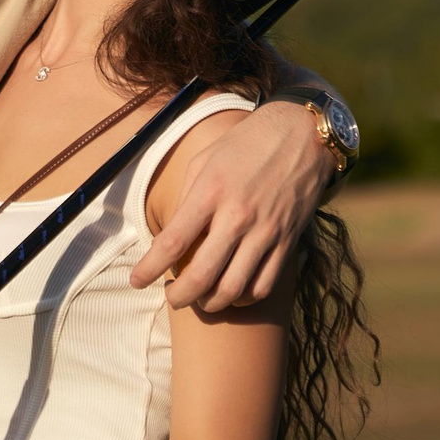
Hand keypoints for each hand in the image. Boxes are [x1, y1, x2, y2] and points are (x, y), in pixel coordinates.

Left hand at [129, 99, 330, 310]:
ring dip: (211, 304)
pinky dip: (244, 298)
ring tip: (200, 300)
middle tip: (171, 298)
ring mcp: (266, 231)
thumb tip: (172, 236)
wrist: (302, 136)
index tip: (136, 281)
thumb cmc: (246, 144)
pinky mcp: (288, 241)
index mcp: (211, 191)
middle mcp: (238, 215)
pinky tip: (233, 292)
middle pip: (202, 275)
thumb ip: (188, 198)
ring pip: (234, 289)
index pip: (173, 241)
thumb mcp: (205, 159)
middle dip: (179, 297)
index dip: (150, 268)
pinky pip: (264, 286)